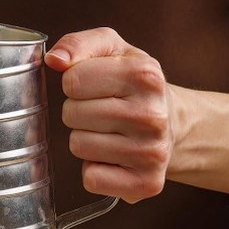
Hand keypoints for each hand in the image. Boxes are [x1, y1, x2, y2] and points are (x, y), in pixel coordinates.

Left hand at [45, 28, 174, 203]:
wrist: (173, 123)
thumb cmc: (133, 86)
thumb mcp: (113, 51)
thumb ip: (79, 45)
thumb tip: (54, 59)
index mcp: (144, 74)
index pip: (72, 80)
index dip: (75, 84)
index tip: (95, 88)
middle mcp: (151, 114)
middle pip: (72, 114)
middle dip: (79, 113)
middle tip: (103, 112)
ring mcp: (151, 152)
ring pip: (78, 146)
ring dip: (85, 141)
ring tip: (109, 134)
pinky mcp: (146, 183)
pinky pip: (91, 179)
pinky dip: (94, 170)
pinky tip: (114, 159)